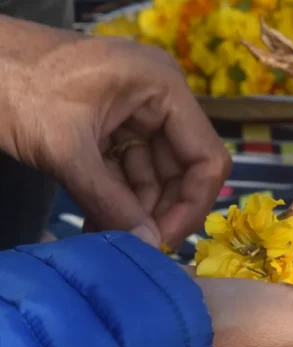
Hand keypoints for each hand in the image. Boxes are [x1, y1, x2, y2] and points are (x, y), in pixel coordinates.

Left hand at [0, 16, 230, 247]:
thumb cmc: (15, 86)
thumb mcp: (65, 149)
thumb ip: (109, 200)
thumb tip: (148, 245)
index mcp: (163, 88)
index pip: (206, 156)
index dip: (192, 204)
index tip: (165, 240)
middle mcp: (159, 99)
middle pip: (182, 169)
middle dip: (160, 211)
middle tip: (138, 247)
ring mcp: (136, 112)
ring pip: (154, 175)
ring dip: (135, 211)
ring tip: (110, 241)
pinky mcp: (112, 126)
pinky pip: (127, 170)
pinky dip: (115, 199)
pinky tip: (99, 225)